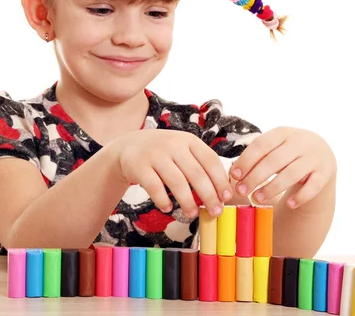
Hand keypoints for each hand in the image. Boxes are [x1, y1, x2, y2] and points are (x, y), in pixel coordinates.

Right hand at [108, 129, 231, 217]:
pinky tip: (168, 208)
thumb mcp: (182, 150)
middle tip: (215, 212)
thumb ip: (199, 164)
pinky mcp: (139, 166)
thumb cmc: (162, 153)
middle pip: (196, 174)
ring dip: (187, 202)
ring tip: (192, 214)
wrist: (127, 146)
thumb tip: (222, 192)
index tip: (227, 197)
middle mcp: (173, 144)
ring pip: (177, 182)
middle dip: (209, 196)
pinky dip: (163, 200)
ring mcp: (155, 154)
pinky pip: (155, 187)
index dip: (221, 181)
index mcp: (189, 140)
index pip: (211, 160)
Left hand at [229, 127, 335, 208]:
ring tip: (257, 199)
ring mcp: (314, 157)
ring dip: (272, 188)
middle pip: (274, 160)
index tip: (235, 175)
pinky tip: (288, 204)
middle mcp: (300, 142)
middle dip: (255, 177)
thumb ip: (256, 158)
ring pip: (292, 174)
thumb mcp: (274, 148)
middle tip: (241, 191)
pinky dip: (300, 197)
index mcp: (282, 133)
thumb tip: (234, 174)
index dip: (246, 160)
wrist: (322, 154)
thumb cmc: (288, 153)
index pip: (261, 145)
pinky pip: (313, 187)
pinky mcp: (325, 173)